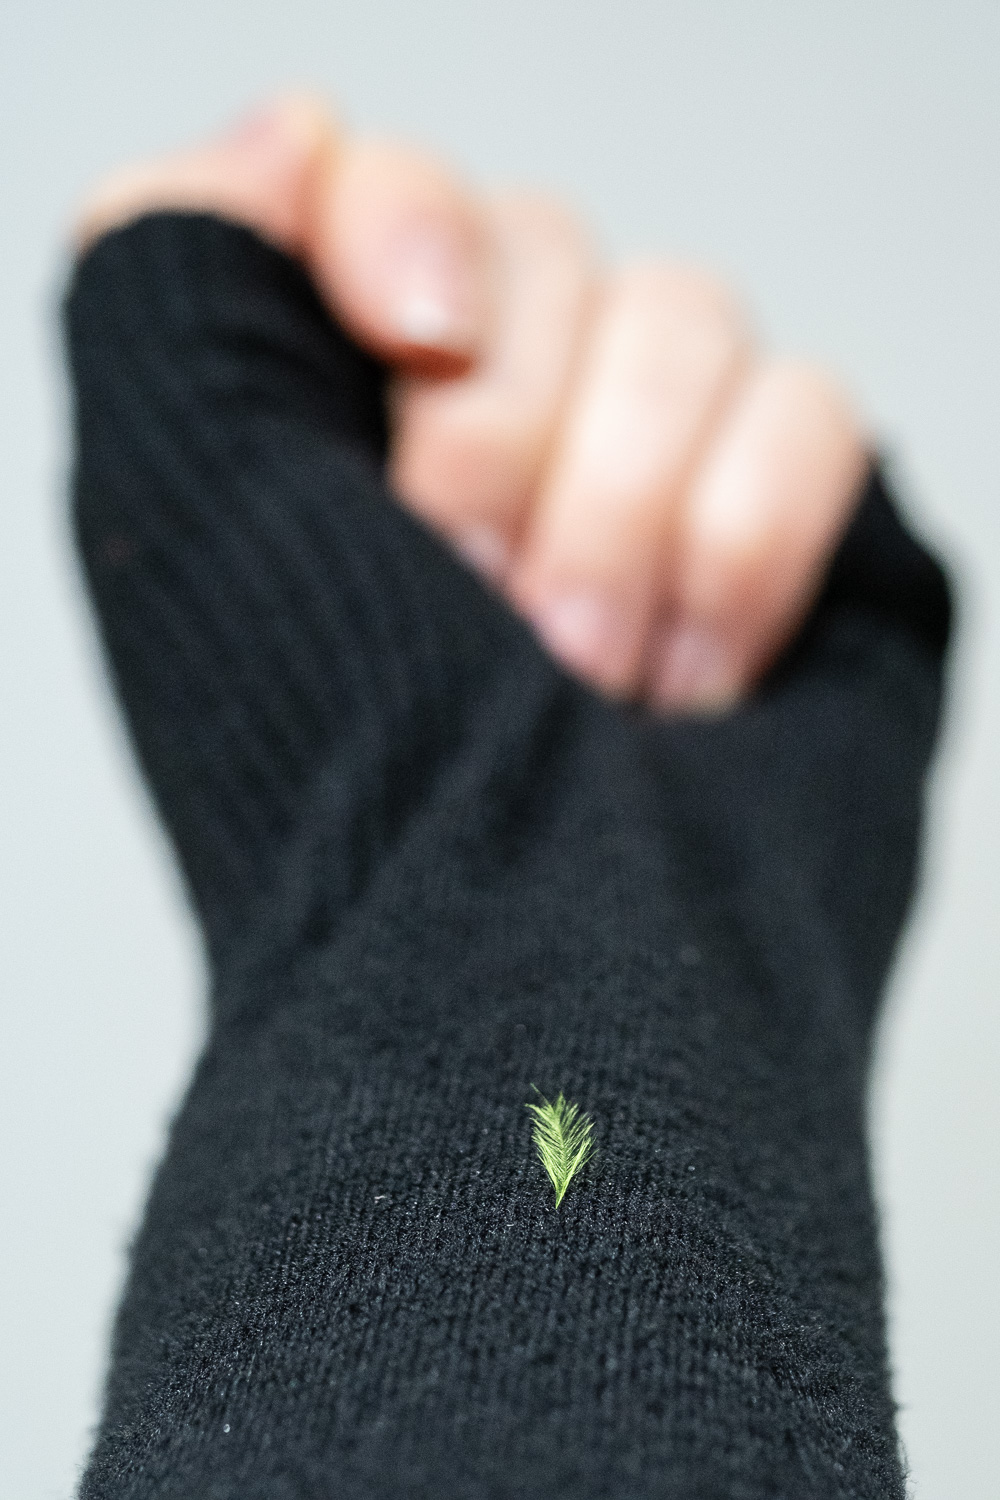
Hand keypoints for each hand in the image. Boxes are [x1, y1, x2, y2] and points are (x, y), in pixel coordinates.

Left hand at [76, 95, 867, 712]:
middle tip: (479, 615)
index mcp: (333, 411)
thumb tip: (291, 139)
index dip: (405, 231)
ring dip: (623, 516)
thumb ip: (171, 259)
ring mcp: (644, 480)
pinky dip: (745, 549)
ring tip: (582, 683)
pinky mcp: (783, 536)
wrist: (515, 958)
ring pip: (692, 315)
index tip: (410, 349)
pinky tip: (687, 690)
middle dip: (509, 443)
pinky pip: (815, 410)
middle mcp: (487, 430)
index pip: (392, 180)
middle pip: (553, 247)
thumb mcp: (170, 485)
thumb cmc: (329, 758)